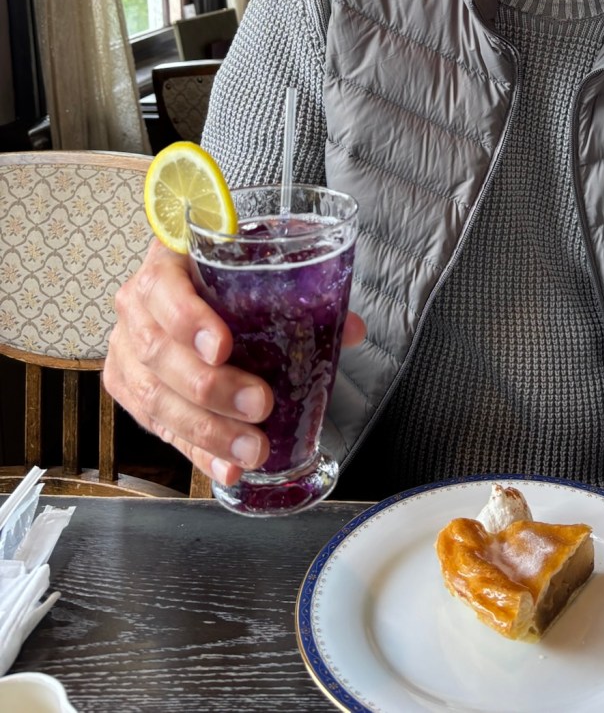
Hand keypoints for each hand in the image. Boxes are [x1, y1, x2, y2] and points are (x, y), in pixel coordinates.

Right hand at [103, 236, 365, 485]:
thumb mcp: (257, 272)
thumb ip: (303, 294)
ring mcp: (126, 350)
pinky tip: (226, 468)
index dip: (188, 319)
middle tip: (259, 404)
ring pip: (155, 398)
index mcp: (167, 262)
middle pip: (159, 352)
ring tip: (251, 449)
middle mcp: (137, 307)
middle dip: (212, 387)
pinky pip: (158, 429)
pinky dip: (196, 452)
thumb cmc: (224, 278)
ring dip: (207, 430)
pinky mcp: (128, 390)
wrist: (188, 290)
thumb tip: (350, 330)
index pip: (163, 288)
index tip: (223, 347)